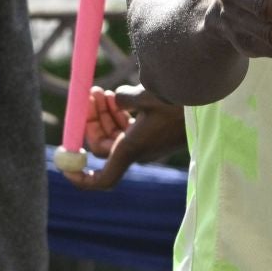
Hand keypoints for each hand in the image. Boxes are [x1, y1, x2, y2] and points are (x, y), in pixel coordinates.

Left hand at [63, 85, 185, 188]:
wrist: (207, 99)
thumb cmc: (176, 101)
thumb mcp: (144, 96)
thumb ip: (123, 99)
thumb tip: (116, 98)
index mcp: (132, 150)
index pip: (103, 179)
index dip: (81, 178)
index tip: (63, 166)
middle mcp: (138, 151)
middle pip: (104, 146)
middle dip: (92, 122)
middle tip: (90, 96)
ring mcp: (147, 142)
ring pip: (114, 135)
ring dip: (104, 115)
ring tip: (101, 91)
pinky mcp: (155, 132)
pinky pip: (128, 128)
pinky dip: (119, 114)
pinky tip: (118, 96)